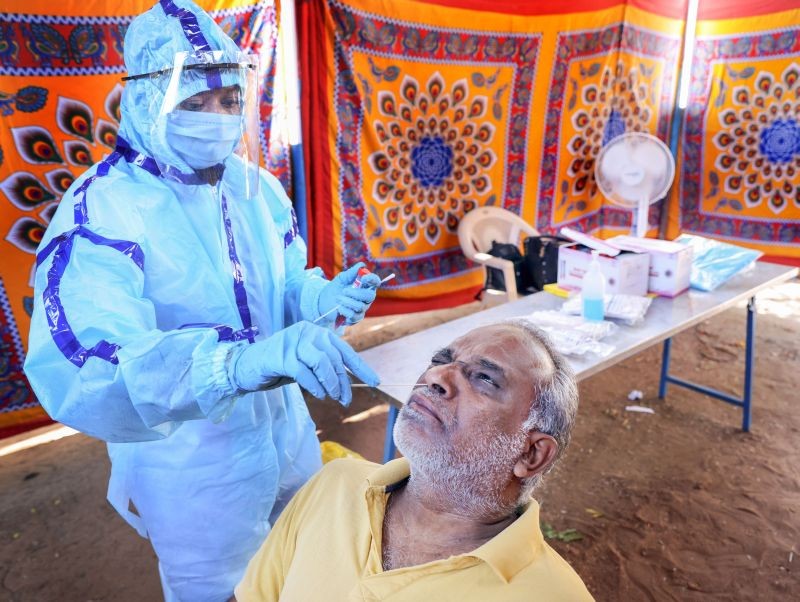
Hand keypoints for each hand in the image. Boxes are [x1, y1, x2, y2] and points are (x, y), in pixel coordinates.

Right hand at [229, 321, 378, 405]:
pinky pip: (305, 372)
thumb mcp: (307, 364)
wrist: (247, 365)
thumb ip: (325, 366)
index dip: (361, 367)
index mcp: (317, 332)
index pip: (344, 350)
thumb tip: (348, 383)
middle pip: (334, 358)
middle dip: (343, 381)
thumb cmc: (280, 366)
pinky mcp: (281, 355)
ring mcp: (293, 341)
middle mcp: (307, 331)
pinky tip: (318, 394)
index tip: (375, 382)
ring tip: (331, 397)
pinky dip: (314, 385)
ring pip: (321, 362)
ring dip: (330, 383)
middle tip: (345, 399)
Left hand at [318, 263, 380, 324]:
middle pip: (370, 296)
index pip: (375, 282)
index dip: (372, 279)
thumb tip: (362, 265)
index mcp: (365, 286)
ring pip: (360, 306)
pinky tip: (339, 308)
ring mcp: (362, 308)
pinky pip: (354, 316)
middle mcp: (366, 298)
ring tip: (337, 298)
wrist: (324, 302)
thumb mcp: (341, 278)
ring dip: (347, 302)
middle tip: (344, 291)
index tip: (364, 278)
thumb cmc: (335, 288)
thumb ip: (351, 272)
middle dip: (357, 293)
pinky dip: (345, 311)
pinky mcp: (356, 318)